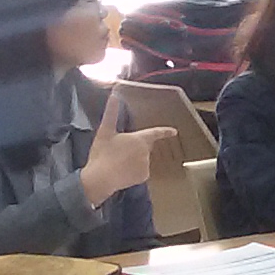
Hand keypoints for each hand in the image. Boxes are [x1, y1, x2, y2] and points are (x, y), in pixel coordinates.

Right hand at [78, 93, 177, 207]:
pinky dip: (133, 172)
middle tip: (117, 152)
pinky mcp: (143, 176)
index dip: (164, 132)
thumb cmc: (102, 154)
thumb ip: (111, 113)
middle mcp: (146, 152)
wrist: (101, 178)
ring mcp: (146, 165)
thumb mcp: (105, 132)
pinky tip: (121, 172)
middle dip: (134, 148)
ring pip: (141, 160)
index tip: (174, 131)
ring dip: (132, 160)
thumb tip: (114, 96)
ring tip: (117, 162)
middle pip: (144, 147)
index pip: (155, 133)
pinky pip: (140, 172)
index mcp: (139, 139)